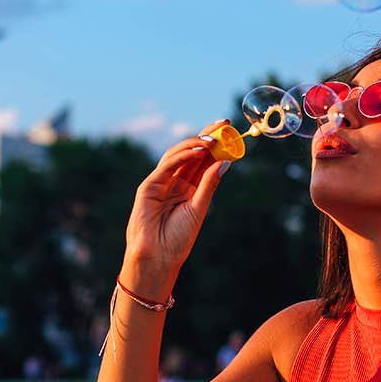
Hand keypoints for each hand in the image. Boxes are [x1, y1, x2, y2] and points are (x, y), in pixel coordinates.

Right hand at [122, 120, 231, 280]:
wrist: (159, 257)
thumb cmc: (179, 239)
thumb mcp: (199, 208)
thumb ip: (209, 185)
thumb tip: (225, 162)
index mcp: (190, 188)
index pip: (204, 160)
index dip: (216, 144)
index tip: (231, 130)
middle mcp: (176, 181)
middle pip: (192, 152)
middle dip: (207, 136)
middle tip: (224, 124)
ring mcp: (162, 181)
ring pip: (179, 154)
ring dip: (195, 143)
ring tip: (213, 140)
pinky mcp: (149, 185)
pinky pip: (168, 165)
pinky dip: (183, 156)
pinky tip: (198, 151)